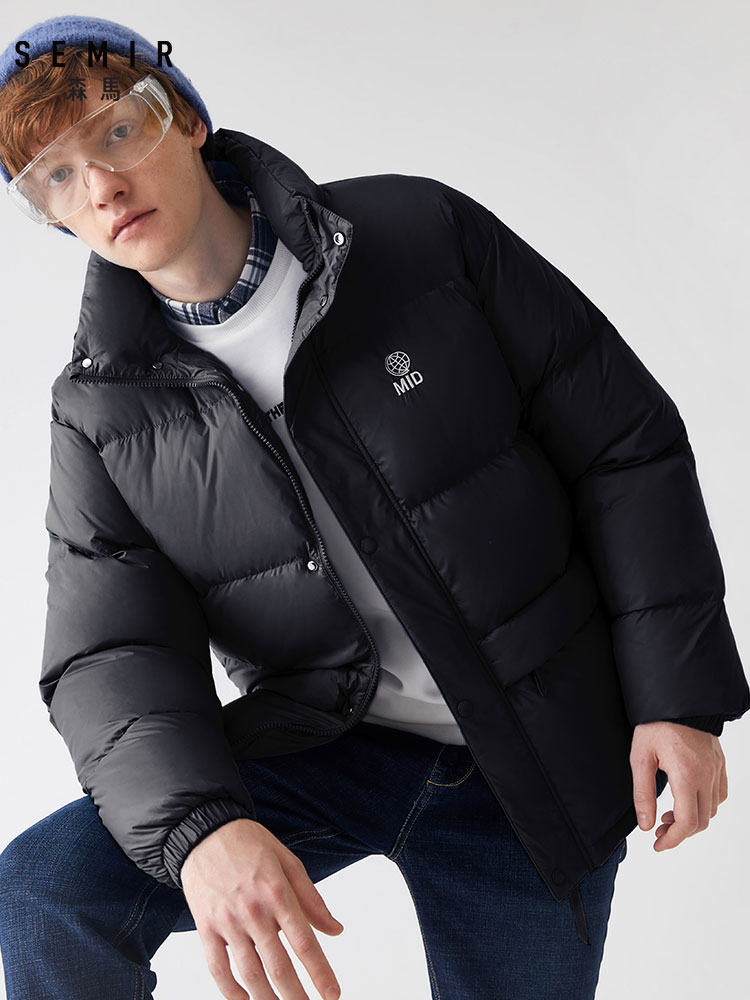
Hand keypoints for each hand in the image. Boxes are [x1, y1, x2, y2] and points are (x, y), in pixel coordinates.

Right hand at [180, 818, 343, 999]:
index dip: (320, 972)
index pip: (304, 941)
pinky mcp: (206, 927)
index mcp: (278, 893)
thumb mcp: (288, 861)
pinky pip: (217, 967)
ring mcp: (228, 921)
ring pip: (250, 972)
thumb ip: (312, 899)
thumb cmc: (249, 843)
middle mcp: (254, 911)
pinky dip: (230, 990)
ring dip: (266, 999)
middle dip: (296, 995)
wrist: (205, 831)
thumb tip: (335, 929)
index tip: (332, 993)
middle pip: (278, 965)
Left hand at [630, 721, 727, 850]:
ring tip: (669, 815)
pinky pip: (720, 794)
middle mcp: (707, 775)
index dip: (672, 840)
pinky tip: (688, 799)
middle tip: (659, 830)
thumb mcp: (640, 758)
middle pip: (702, 821)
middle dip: (680, 832)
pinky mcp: (720, 762)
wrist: (676, 698)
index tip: (657, 844)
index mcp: (686, 775)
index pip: (687, 823)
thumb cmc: (655, 724)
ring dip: (693, 819)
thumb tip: (645, 825)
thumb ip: (643, 794)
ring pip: (713, 809)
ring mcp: (716, 769)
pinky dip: (706, 804)